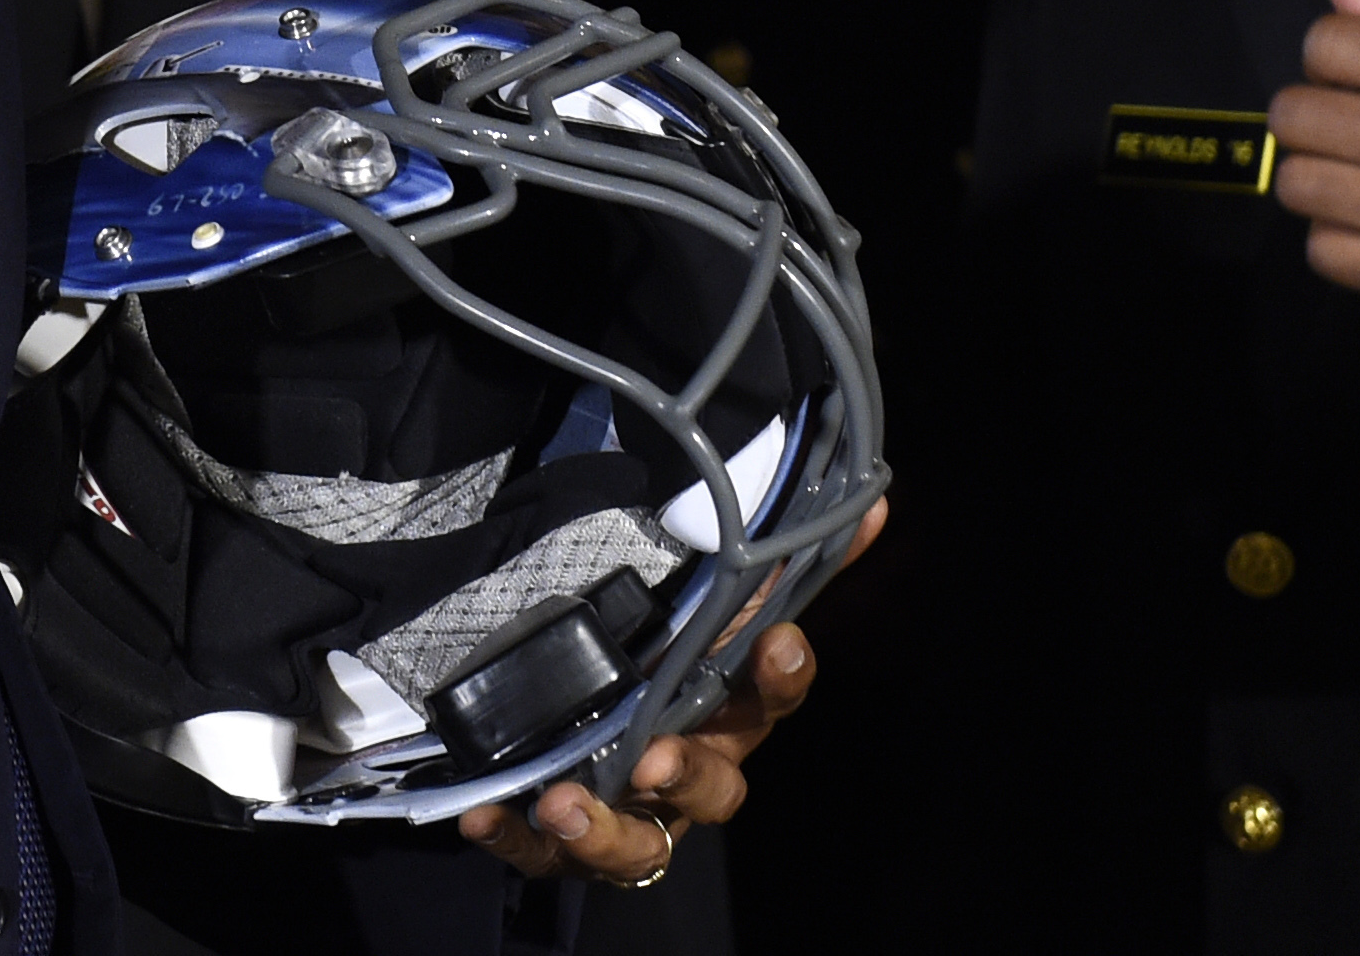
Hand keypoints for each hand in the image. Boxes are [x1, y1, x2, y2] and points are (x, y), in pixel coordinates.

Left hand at [455, 500, 882, 882]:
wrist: (586, 729)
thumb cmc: (666, 666)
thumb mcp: (715, 606)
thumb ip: (780, 560)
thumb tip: (875, 505)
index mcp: (728, 713)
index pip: (772, 697)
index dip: (781, 675)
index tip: (777, 642)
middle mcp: (688, 773)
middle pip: (712, 790)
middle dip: (689, 774)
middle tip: (656, 756)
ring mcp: (629, 816)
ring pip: (635, 844)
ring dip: (604, 829)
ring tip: (564, 804)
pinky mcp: (564, 844)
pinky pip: (540, 854)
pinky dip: (514, 838)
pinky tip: (483, 816)